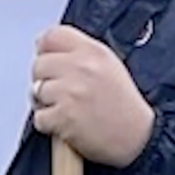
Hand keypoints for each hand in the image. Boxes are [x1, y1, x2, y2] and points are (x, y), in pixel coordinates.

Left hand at [31, 25, 154, 167]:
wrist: (138, 137)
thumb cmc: (124, 106)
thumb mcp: (109, 65)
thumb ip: (79, 53)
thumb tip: (46, 50)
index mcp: (93, 52)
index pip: (52, 37)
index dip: (45, 50)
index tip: (48, 61)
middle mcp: (81, 68)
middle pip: (39, 65)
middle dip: (43, 79)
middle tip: (58, 92)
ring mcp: (70, 92)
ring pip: (36, 91)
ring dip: (45, 103)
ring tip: (65, 109)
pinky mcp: (63, 117)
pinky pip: (39, 117)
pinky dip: (48, 124)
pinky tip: (65, 124)